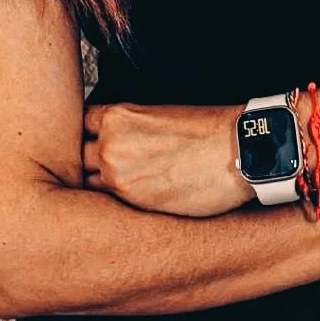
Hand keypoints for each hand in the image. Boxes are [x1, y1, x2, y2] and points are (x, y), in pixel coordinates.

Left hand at [82, 100, 250, 217]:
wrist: (239, 151)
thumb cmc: (208, 131)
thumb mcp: (159, 115)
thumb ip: (128, 130)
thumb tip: (113, 145)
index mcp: (117, 116)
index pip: (83, 126)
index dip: (91, 136)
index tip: (97, 143)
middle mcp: (110, 145)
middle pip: (80, 156)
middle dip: (92, 162)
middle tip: (112, 168)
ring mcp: (117, 176)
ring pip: (89, 183)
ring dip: (101, 185)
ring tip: (122, 186)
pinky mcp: (132, 202)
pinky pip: (107, 205)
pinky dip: (114, 204)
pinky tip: (133, 199)